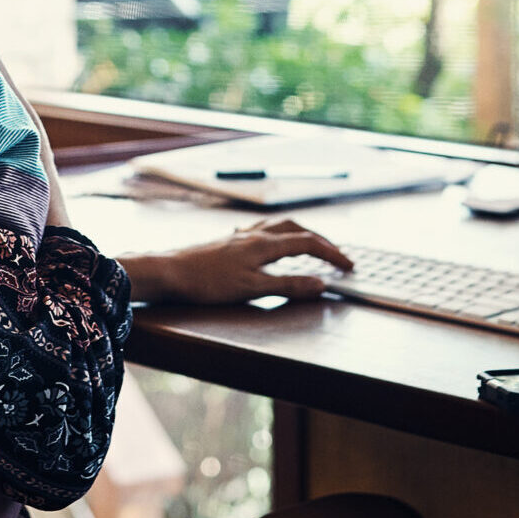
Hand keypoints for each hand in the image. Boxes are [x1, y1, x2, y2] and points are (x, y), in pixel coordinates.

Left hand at [121, 218, 353, 305]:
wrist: (168, 272)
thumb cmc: (207, 283)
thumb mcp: (252, 290)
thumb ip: (287, 286)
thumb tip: (321, 284)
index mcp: (265, 244)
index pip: (308, 243)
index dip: (332, 254)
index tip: (350, 267)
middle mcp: (255, 235)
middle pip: (297, 229)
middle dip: (321, 241)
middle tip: (338, 256)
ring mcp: (240, 237)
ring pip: (279, 227)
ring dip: (301, 234)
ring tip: (312, 246)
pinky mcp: (228, 242)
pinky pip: (262, 231)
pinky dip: (278, 235)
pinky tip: (271, 244)